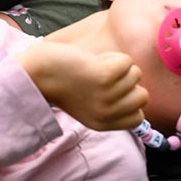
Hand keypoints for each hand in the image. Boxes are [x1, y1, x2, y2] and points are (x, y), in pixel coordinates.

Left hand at [17, 42, 148, 131]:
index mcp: (103, 124)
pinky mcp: (105, 76)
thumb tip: (139, 96)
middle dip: (127, 82)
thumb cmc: (62, 84)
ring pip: (135, 75)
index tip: (112, 92)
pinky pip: (126, 62)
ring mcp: (107, 95)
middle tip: (103, 78)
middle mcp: (107, 113)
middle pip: (142, 96)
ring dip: (118, 66)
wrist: (37, 73)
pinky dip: (112, 57)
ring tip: (95, 68)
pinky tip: (94, 61)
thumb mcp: (88, 108)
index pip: (138, 117)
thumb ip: (112, 108)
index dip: (129, 101)